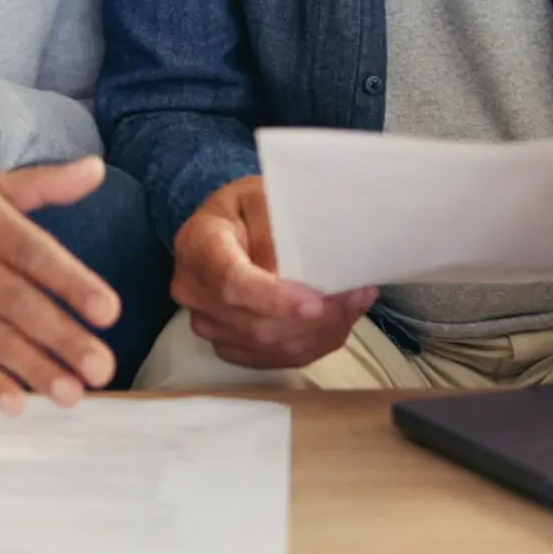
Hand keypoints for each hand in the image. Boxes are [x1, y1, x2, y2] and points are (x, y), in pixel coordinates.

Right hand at [0, 156, 119, 412]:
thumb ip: (44, 184)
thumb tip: (97, 170)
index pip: (33, 253)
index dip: (71, 282)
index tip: (109, 311)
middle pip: (16, 303)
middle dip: (61, 338)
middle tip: (101, 368)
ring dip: (31, 368)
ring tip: (71, 395)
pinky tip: (16, 402)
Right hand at [173, 176, 376, 368]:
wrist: (219, 229)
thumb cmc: (244, 207)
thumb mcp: (261, 196)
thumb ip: (276, 229)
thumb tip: (299, 272)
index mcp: (198, 245)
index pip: (232, 282)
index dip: (273, 299)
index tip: (315, 302)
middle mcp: (195, 291)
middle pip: (257, 325)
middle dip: (315, 318)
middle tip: (357, 293)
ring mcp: (208, 325)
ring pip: (272, 347)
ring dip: (321, 331)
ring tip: (355, 302)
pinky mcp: (229, 346)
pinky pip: (277, 358)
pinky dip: (314, 342)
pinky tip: (337, 319)